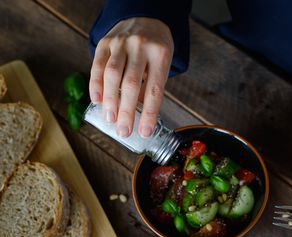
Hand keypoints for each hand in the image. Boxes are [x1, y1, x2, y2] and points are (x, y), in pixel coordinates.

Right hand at [89, 17, 173, 137]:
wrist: (145, 16)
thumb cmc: (156, 47)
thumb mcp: (162, 63)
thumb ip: (150, 85)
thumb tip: (138, 114)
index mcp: (160, 54)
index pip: (154, 89)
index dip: (149, 113)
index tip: (144, 132)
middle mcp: (140, 47)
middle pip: (131, 84)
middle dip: (126, 111)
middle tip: (123, 131)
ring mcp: (121, 43)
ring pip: (112, 75)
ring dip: (110, 101)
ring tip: (110, 119)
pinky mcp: (105, 42)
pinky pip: (97, 65)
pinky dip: (96, 85)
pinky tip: (97, 100)